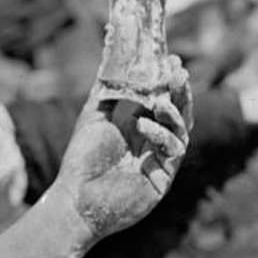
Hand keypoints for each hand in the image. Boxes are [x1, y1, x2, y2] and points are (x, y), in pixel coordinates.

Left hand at [46, 67, 192, 243]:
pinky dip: (161, 135)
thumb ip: (106, 91)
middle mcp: (152, 143)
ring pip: (181, 131)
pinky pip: (172, 151)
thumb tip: (110, 58)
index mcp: (138, 128)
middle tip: (179, 71)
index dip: (167, 81)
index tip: (171, 58)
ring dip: (174, 112)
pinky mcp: (163, 178)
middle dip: (180, 92)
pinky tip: (144, 125)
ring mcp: (160, 161)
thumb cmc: (81, 161)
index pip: (160, 99)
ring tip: (161, 100)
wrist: (76, 199)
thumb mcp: (94, 117)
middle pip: (177, 113)